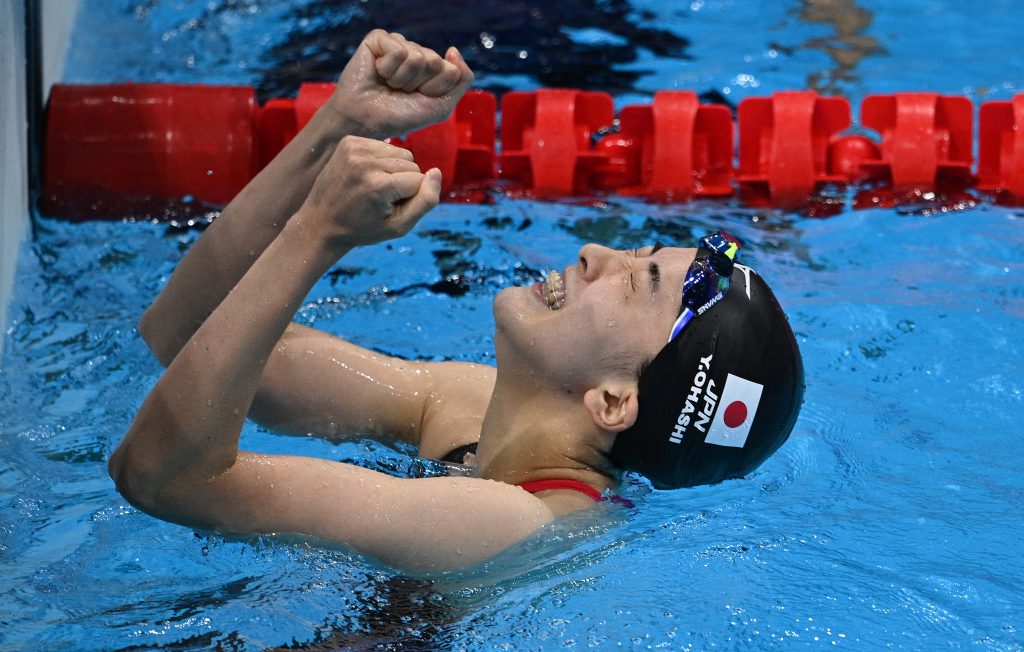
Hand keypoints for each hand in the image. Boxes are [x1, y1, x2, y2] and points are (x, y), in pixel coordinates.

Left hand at [299, 136, 440, 247]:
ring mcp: (355, 148)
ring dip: (394, 170)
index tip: (388, 209)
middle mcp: (366, 162)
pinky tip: (366, 175)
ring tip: (374, 187)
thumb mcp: (400, 226)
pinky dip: (380, 160)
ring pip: (400, 153)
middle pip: (412, 164)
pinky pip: (384, 146)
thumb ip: (426, 201)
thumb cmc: (363, 228)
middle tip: (380, 199)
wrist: (321, 222)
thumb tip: (436, 171)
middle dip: (403, 182)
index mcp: (379, 185)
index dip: (410, 198)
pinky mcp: (349, 141)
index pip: (420, 180)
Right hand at [328, 30, 474, 137]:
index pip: (451, 70)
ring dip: (402, 79)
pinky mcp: (379, 39)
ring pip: (417, 56)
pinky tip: (378, 73)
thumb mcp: (440, 106)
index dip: (435, 89)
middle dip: (418, 84)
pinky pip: (398, 51)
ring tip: (389, 84)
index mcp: (432, 67)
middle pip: (436, 62)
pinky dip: (389, 69)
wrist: (365, 121)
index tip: (418, 98)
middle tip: (401, 92)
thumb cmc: (401, 116)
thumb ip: (462, 80)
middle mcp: (416, 52)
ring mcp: (398, 43)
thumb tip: (453, 49)